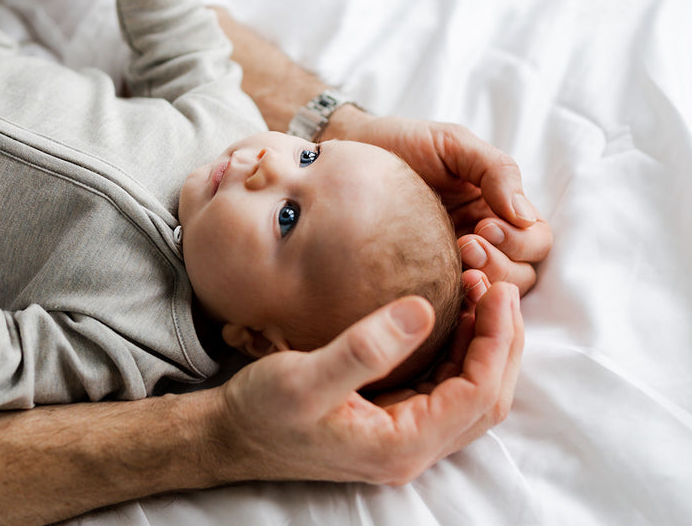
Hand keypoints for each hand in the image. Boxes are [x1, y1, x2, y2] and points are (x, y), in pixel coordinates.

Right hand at [219, 282, 522, 484]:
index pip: (477, 394)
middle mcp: (412, 447)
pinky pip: (446, 388)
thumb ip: (364, 349)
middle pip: (488, 397)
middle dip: (502, 340)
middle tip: (499, 285)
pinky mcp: (392, 420)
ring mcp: (404, 436)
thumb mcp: (305, 378)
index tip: (498, 290)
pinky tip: (451, 317)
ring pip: (471, 394)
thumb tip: (424, 310)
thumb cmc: (262, 412)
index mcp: (401, 444)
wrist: (231, 435)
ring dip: (484, 344)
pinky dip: (461, 351)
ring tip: (481, 293)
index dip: (497, 340)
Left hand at [323, 111, 551, 293]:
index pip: (536, 241)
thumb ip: (495, 170)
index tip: (484, 228)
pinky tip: (439, 290)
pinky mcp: (425, 281)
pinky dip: (457, 303)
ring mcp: (453, 264)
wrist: (347, 154)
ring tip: (454, 260)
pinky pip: (454, 305)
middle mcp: (482, 240)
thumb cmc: (401, 145)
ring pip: (492, 294)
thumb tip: (524, 216)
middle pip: (522, 275)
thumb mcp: (452, 144)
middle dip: (502, 265)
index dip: (521, 242)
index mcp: (496, 210)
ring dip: (483, 282)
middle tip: (466, 245)